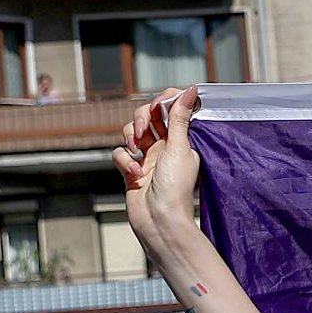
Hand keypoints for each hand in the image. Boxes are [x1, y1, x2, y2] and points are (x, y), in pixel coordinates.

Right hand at [115, 86, 201, 252]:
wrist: (160, 221)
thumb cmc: (175, 189)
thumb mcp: (180, 148)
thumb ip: (181, 118)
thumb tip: (191, 90)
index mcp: (181, 140)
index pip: (171, 108)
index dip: (162, 102)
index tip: (160, 105)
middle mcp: (165, 147)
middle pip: (147, 115)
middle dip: (141, 117)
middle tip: (144, 130)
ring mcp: (148, 158)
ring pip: (130, 131)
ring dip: (130, 136)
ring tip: (137, 149)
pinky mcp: (132, 170)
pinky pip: (119, 153)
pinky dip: (124, 160)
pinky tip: (135, 174)